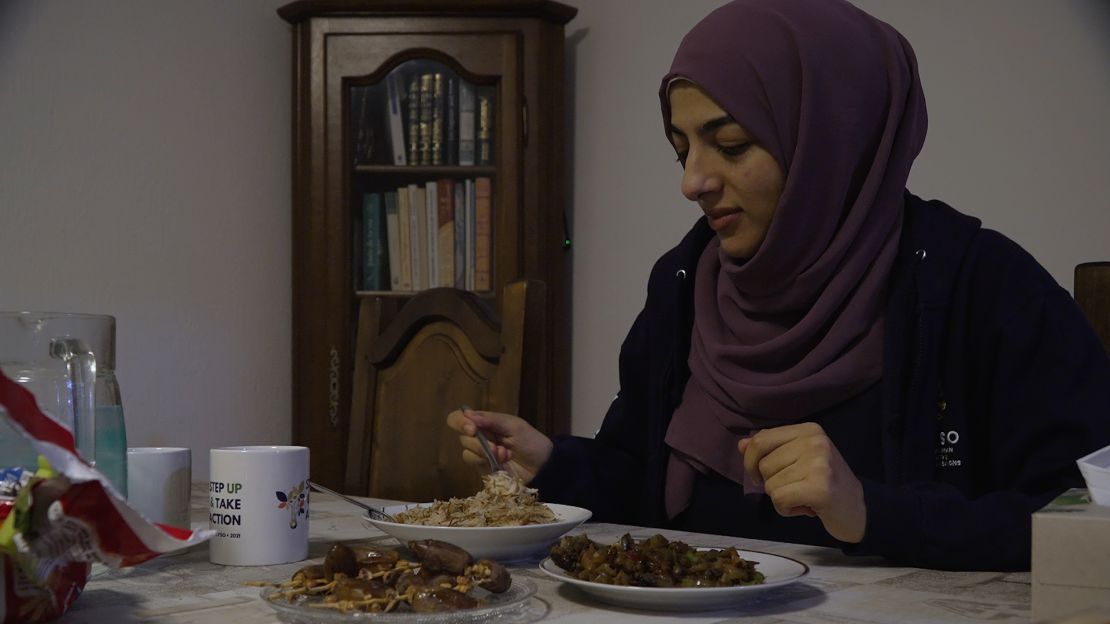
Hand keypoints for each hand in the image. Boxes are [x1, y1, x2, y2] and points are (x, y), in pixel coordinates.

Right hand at [446, 408, 552, 482]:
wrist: (543, 466)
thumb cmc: (531, 441)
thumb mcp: (514, 426)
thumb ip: (491, 420)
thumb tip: (468, 414)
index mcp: (485, 422)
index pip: (459, 418)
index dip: (460, 422)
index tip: (472, 429)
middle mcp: (479, 437)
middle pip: (461, 437)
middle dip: (478, 442)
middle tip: (496, 446)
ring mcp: (480, 454)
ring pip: (466, 452)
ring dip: (484, 453)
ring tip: (505, 455)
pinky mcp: (483, 469)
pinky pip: (474, 465)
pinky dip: (486, 463)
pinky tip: (502, 463)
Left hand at [738, 422, 865, 542]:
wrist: (859, 509)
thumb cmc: (825, 483)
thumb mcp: (799, 459)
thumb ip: (771, 449)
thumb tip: (741, 444)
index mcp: (809, 430)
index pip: (760, 439)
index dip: (750, 460)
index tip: (760, 476)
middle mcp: (815, 441)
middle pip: (763, 464)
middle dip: (771, 483)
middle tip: (795, 489)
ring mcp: (819, 463)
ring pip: (770, 484)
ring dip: (780, 499)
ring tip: (803, 498)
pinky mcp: (820, 488)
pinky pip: (779, 499)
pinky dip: (785, 510)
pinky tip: (804, 509)